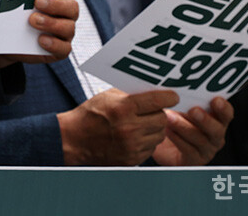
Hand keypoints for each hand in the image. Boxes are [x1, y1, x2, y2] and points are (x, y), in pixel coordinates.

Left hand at [0, 0, 78, 64]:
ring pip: (68, 27)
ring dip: (51, 23)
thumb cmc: (13, 14)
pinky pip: (64, 48)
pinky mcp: (61, 49)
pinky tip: (41, 40)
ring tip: (33, 21)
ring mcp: (65, 31)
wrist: (8, 42)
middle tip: (37, 3)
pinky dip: (54, 44)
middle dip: (55, 4)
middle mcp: (65, 12)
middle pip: (71, 6)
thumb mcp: (11, 2)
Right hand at [57, 88, 177, 164]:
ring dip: (154, 128)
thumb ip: (130, 93)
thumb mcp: (107, 96)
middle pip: (162, 119)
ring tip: (141, 124)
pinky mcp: (132, 159)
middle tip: (151, 110)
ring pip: (160, 135)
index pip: (157, 101)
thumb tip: (152, 89)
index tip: (173, 96)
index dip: (169, 97)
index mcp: (123, 108)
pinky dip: (147, 141)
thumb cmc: (90, 114)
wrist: (74, 139)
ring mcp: (131, 146)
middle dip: (159, 113)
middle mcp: (129, 128)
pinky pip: (151, 148)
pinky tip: (135, 136)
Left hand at [152, 96, 233, 165]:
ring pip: (200, 139)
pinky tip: (166, 130)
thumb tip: (175, 82)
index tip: (216, 100)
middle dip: (205, 119)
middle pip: (216, 129)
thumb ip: (184, 97)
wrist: (160, 139)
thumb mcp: (180, 105)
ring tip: (169, 117)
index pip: (226, 114)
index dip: (223, 108)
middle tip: (193, 110)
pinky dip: (176, 139)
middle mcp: (216, 135)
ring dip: (183, 127)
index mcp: (217, 119)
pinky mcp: (194, 160)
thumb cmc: (174, 117)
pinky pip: (188, 150)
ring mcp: (207, 149)